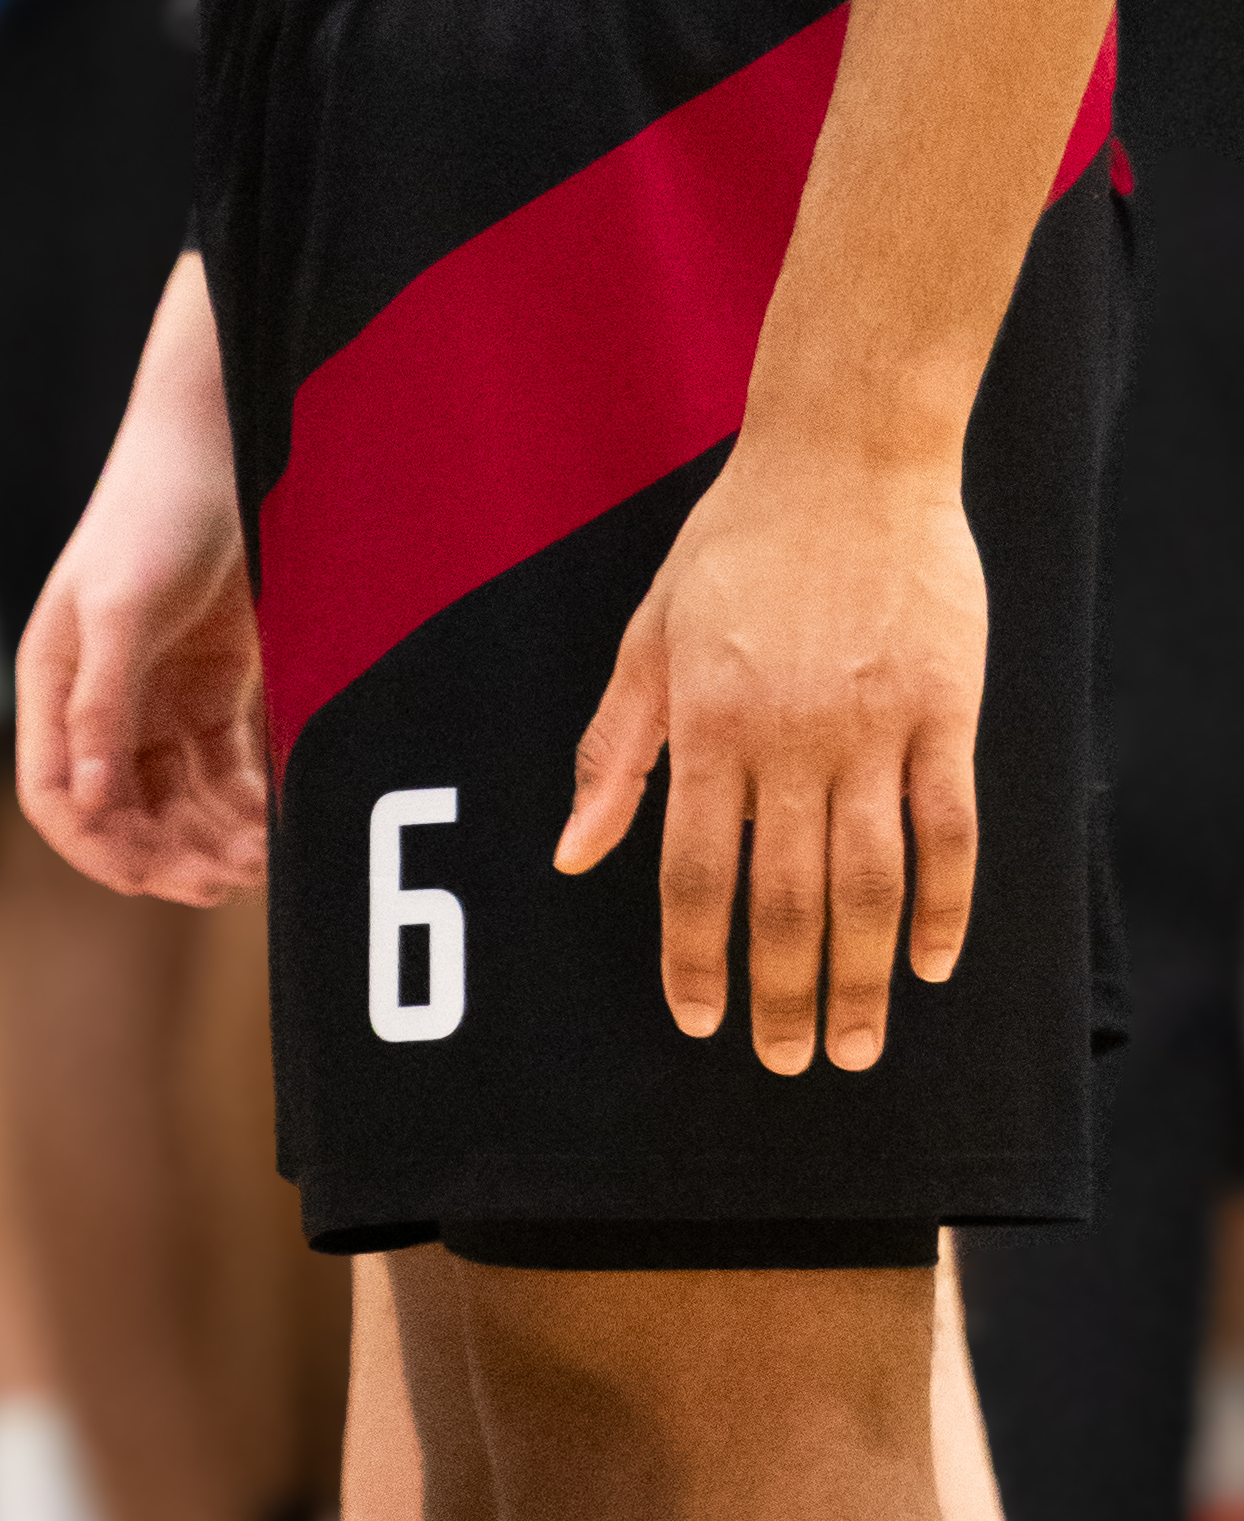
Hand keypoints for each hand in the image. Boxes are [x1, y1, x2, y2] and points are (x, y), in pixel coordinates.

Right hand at [15, 249, 263, 902]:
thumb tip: (85, 804)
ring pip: (179, 802)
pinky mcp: (217, 688)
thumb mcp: (122, 608)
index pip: (57, 796)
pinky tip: (278, 827)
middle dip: (169, 855)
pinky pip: (226, 772)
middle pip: (124, 812)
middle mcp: (104, 702)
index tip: (155, 877)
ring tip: (262, 861)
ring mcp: (161, 697)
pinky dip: (247, 807)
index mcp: (58, 684)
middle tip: (227, 880)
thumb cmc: (156, 513)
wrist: (224, 443)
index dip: (98, 848)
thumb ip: (103, 705)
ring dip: (212, 839)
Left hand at [557, 418, 985, 1071]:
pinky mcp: (944, 711)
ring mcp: (872, 726)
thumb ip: (613, 751)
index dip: (693, 957)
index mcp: (704, 720)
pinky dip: (945, 906)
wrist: (844, 459)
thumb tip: (570, 855)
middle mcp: (786, 735)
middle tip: (785, 1061)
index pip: (689, 871)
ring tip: (854, 1046)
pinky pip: (950, 829)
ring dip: (860, 977)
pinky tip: (930, 963)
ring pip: (870, 883)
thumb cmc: (733, 546)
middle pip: (785, 897)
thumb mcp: (647, 635)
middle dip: (783, 993)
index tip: (700, 1020)